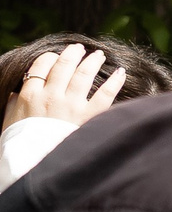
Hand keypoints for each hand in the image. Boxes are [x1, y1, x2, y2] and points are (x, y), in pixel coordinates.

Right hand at [5, 44, 124, 131]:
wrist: (35, 162)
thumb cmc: (21, 142)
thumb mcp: (11, 118)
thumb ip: (18, 101)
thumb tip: (20, 92)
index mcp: (31, 94)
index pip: (42, 65)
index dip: (51, 57)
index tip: (57, 55)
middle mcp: (51, 96)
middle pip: (65, 66)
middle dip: (73, 53)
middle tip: (80, 48)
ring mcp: (71, 105)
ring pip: (84, 75)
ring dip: (93, 62)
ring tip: (99, 55)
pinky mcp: (88, 116)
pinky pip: (106, 94)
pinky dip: (115, 81)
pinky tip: (120, 72)